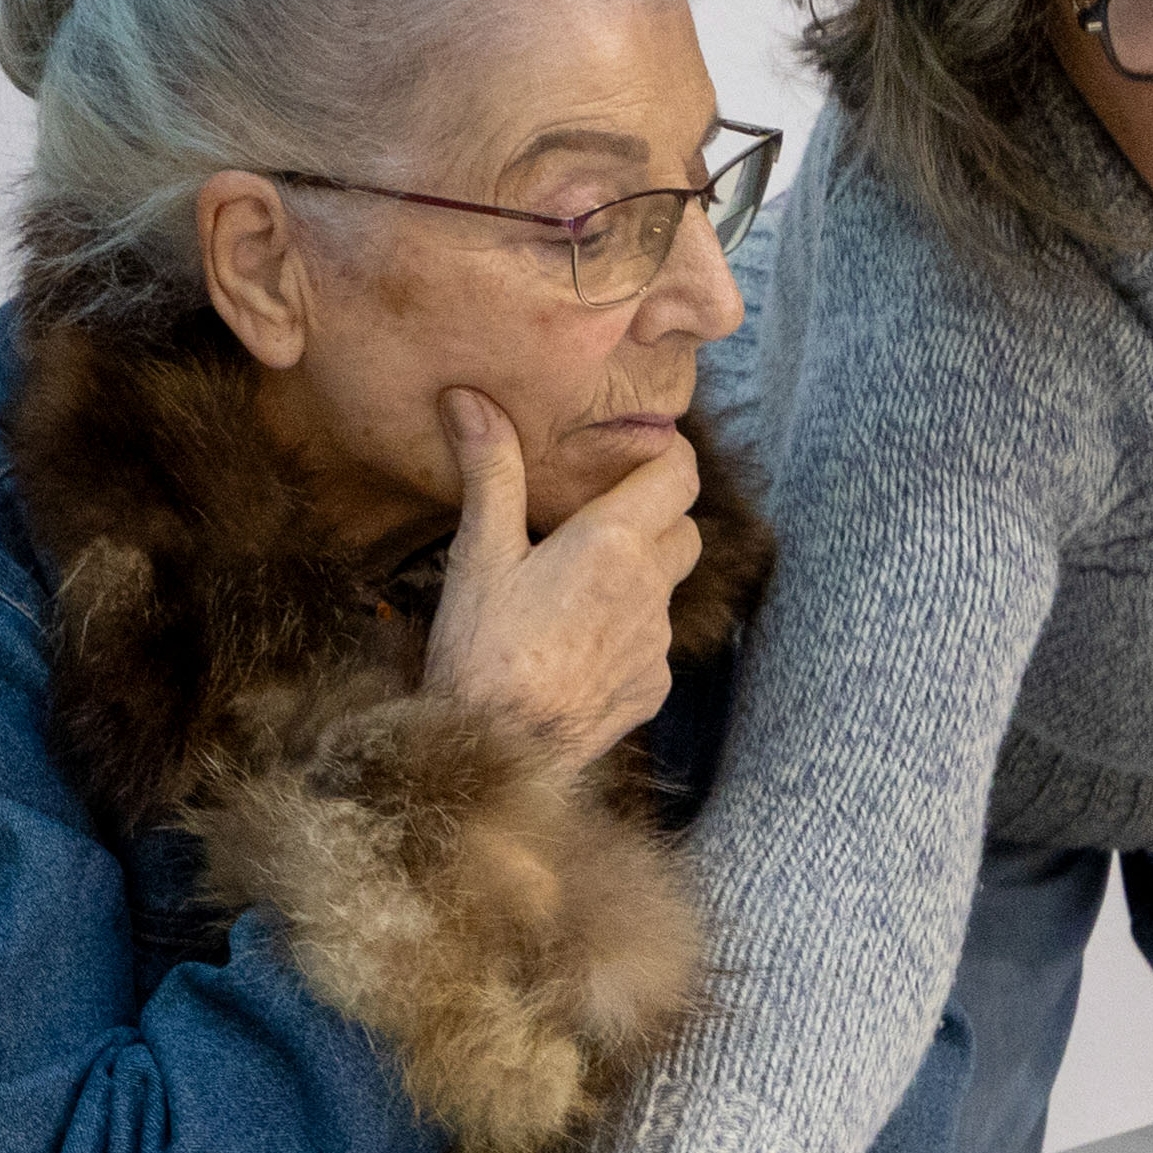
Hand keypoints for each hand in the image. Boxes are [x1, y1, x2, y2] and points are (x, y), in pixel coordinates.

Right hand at [419, 388, 694, 760]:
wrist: (491, 754)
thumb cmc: (480, 650)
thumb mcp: (479, 554)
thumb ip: (489, 471)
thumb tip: (469, 398)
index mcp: (615, 543)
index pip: (679, 474)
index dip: (665, 456)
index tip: (635, 454)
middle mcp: (651, 590)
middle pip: (683, 528)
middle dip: (653, 516)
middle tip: (596, 520)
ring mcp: (656, 645)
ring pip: (667, 589)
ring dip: (637, 578)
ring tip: (574, 586)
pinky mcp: (651, 690)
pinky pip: (651, 644)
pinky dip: (624, 634)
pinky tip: (572, 645)